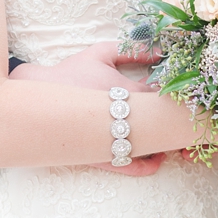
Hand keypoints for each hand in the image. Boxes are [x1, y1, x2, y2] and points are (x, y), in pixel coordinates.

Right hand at [12, 42, 164, 173]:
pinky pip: (134, 167)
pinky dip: (148, 165)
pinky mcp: (103, 157)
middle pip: (165, 124)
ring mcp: (115, 140)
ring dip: (164, 143)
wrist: (38, 95)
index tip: (179, 91)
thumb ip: (133, 50)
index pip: (167, 95)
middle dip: (174, 120)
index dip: (178, 94)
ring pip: (154, 147)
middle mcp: (126, 119)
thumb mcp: (101, 53)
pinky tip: (156, 159)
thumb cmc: (71, 72)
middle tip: (179, 116)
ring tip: (167, 136)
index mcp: (129, 91)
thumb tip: (161, 49)